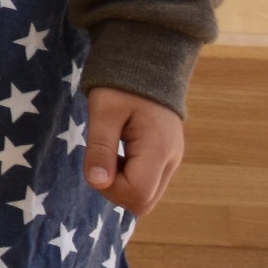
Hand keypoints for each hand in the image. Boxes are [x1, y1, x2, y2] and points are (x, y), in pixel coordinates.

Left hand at [83, 85, 185, 216]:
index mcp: (159, 149)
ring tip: (110, 152)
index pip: (137, 194)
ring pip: (146, 196)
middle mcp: (172, 161)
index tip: (96, 162)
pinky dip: (128, 176)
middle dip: (115, 190)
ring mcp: (172, 161)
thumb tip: (97, 183)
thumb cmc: (120, 84)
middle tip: (101, 159)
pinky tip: (119, 153)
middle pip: (143, 202)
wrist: (145, 64)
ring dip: (121, 184)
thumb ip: (101, 148)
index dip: (110, 188)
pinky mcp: (166, 159)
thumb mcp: (103, 111)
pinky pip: (147, 183)